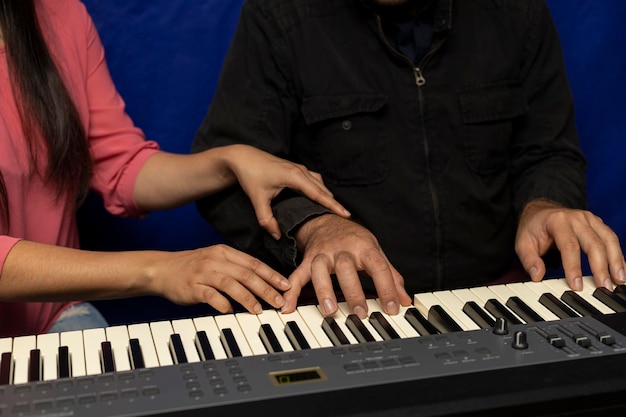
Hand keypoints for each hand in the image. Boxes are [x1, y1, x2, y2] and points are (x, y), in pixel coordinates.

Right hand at [149, 244, 290, 313]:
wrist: (162, 269)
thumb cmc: (193, 267)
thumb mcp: (216, 260)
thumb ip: (237, 268)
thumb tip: (264, 282)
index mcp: (225, 253)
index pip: (254, 263)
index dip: (272, 275)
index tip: (286, 286)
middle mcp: (216, 260)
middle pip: (246, 274)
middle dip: (266, 289)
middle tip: (279, 301)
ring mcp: (203, 273)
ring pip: (231, 284)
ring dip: (247, 298)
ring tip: (259, 310)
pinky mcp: (191, 286)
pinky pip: (209, 295)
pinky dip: (221, 303)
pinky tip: (229, 311)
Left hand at [226, 145, 349, 238]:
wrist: (243, 157)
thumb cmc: (250, 175)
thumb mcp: (257, 199)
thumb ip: (267, 219)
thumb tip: (278, 235)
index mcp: (294, 176)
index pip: (318, 194)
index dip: (333, 205)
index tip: (346, 214)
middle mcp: (300, 170)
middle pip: (323, 189)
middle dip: (335, 203)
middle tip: (346, 218)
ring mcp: (299, 168)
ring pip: (320, 183)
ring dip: (327, 196)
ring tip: (335, 211)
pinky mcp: (296, 168)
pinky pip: (314, 180)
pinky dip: (320, 190)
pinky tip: (320, 199)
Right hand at [281, 214, 411, 317]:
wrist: (327, 222)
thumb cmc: (354, 240)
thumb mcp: (375, 252)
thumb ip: (390, 276)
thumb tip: (406, 300)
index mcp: (363, 246)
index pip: (378, 266)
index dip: (387, 287)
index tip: (393, 308)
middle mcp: (342, 249)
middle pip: (346, 268)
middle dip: (353, 291)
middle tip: (360, 313)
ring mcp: (323, 254)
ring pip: (320, 270)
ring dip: (324, 290)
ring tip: (329, 311)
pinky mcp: (307, 260)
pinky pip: (297, 275)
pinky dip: (291, 291)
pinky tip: (286, 307)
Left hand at [515, 199, 625, 290]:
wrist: (541, 210)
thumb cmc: (533, 227)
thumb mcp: (523, 242)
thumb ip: (529, 259)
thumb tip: (537, 276)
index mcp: (558, 221)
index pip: (569, 245)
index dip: (574, 267)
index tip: (577, 285)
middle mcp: (577, 218)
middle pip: (593, 243)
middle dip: (601, 267)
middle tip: (603, 287)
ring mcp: (590, 219)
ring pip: (608, 239)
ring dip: (616, 261)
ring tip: (619, 280)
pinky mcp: (597, 224)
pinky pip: (611, 239)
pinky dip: (618, 255)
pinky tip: (622, 270)